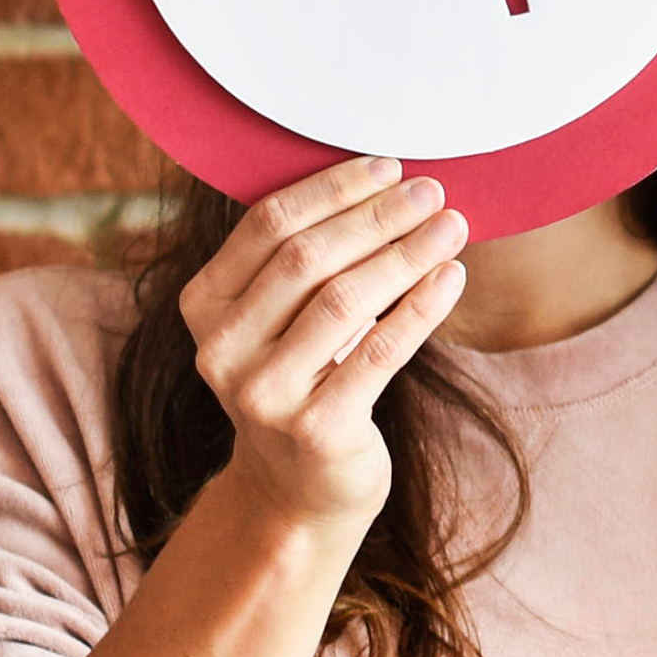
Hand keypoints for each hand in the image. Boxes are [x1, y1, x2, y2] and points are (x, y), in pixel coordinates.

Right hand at [183, 160, 467, 545]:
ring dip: (406, 255)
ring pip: (345, 300)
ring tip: (452, 227)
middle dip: (376, 217)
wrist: (297, 490)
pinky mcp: (316, 430)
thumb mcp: (278, 322)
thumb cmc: (302, 381)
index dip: (332, 189)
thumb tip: (385, 183)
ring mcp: (265, 394)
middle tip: (431, 191)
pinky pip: (380, 352)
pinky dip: (421, 307)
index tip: (388, 166)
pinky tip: (452, 277)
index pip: (267, 225)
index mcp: (204, 306)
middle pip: (307, 258)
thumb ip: (302, 262)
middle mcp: (222, 350)